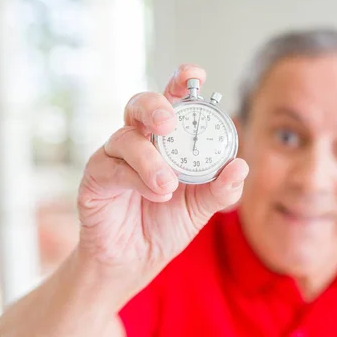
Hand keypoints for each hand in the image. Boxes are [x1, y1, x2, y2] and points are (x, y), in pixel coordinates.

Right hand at [76, 64, 248, 290]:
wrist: (135, 262)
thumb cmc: (166, 225)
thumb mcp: (202, 207)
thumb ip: (222, 188)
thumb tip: (240, 165)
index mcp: (167, 141)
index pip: (172, 102)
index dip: (180, 83)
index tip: (194, 74)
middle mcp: (139, 142)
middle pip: (139, 105)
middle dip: (156, 106)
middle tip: (170, 123)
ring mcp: (114, 158)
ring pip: (125, 137)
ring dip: (150, 159)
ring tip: (168, 186)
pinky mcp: (95, 179)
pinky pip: (111, 167)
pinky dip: (136, 179)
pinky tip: (155, 194)